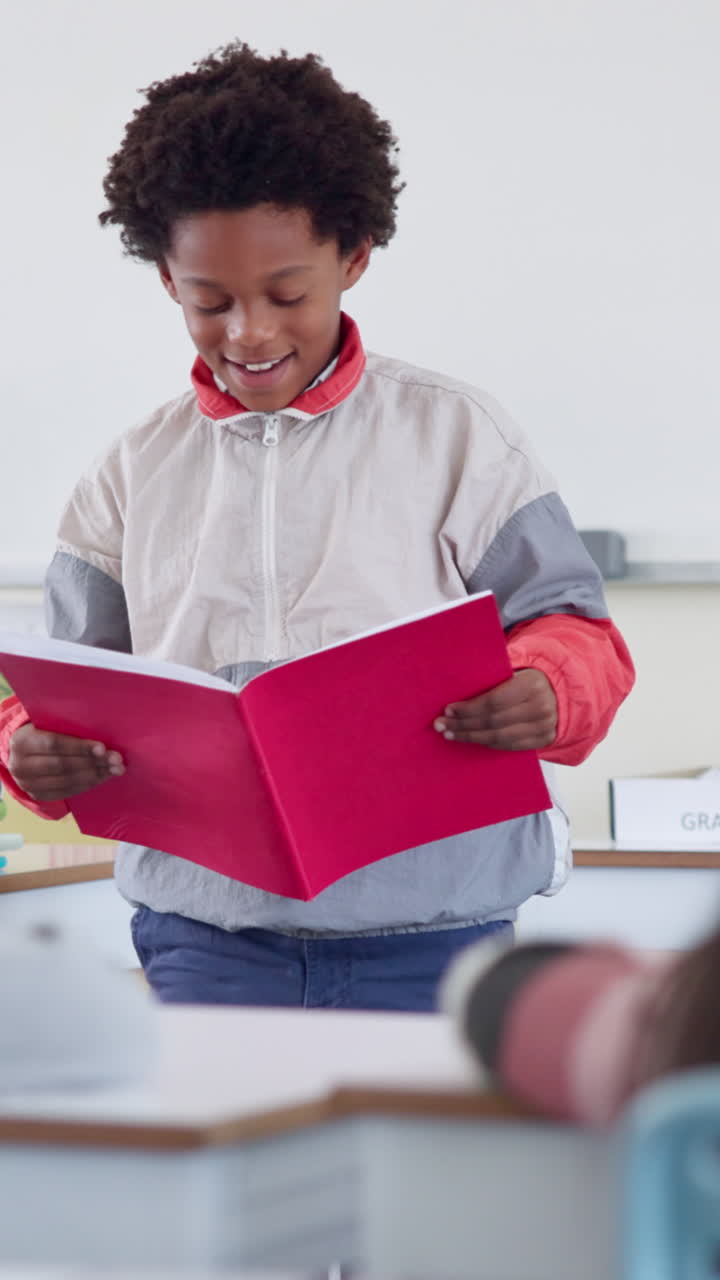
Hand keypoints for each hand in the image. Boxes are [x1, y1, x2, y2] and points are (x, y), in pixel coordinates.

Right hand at [8, 723, 124, 801]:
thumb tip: (102, 730)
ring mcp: (28, 784)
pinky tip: (103, 777)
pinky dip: (88, 784)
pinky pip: (67, 792)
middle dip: (93, 762)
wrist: (21, 754)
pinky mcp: (38, 795)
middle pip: (63, 765)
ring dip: (95, 775)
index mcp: (22, 742)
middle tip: (117, 760)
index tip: (103, 748)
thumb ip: (66, 727)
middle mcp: (21, 766)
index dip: (80, 747)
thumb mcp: (45, 724)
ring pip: (67, 781)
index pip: (54, 744)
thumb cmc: (42, 732)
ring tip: (115, 769)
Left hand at [434, 669, 556, 750]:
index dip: (468, 708)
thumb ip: (493, 677)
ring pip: (500, 737)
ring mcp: (544, 726)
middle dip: (463, 725)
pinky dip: (488, 743)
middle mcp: (540, 707)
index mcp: (531, 685)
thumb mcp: (516, 670)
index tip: (449, 710)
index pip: (493, 701)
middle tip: (442, 725)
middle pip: (493, 721)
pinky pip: (510, 746)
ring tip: (451, 735)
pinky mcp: (544, 740)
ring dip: (471, 737)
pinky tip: (472, 740)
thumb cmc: (529, 679)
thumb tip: (457, 686)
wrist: (561, 691)